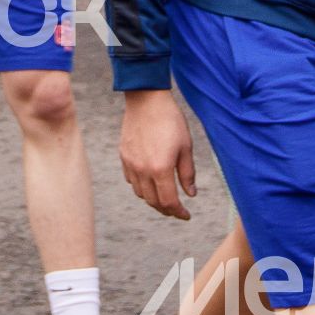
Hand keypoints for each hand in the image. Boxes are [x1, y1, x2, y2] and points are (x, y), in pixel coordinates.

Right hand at [118, 87, 196, 219]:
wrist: (146, 100)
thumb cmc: (170, 121)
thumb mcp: (186, 147)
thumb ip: (187, 174)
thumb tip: (191, 194)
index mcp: (160, 169)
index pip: (169, 201)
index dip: (178, 212)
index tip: (186, 215)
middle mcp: (142, 170)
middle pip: (153, 201)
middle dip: (166, 209)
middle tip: (177, 210)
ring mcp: (131, 164)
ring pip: (141, 193)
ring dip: (153, 199)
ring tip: (164, 196)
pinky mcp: (123, 156)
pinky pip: (131, 180)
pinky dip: (141, 187)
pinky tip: (150, 181)